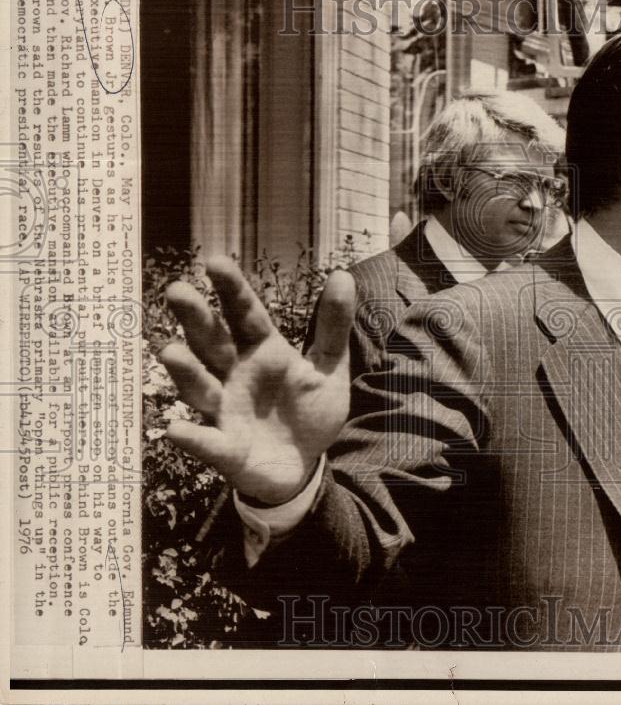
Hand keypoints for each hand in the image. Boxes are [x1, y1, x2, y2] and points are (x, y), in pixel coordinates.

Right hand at [159, 257, 355, 504]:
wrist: (303, 466)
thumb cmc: (309, 411)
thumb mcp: (329, 368)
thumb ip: (333, 327)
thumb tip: (344, 275)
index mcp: (262, 351)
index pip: (245, 314)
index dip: (232, 289)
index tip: (214, 261)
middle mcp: (235, 375)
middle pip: (212, 343)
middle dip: (195, 318)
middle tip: (176, 290)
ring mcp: (225, 411)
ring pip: (200, 387)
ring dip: (186, 371)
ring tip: (170, 351)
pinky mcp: (225, 449)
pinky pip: (207, 443)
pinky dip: (193, 437)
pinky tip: (177, 428)